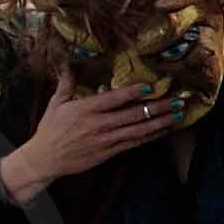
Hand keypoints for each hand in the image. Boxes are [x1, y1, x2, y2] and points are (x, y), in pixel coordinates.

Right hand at [0, 81, 178, 194]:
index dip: (133, 93)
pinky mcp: (109, 153)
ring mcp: (106, 140)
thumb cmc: (50, 129)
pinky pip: (134, 144)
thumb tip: (69, 63)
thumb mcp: (56, 103)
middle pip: (133, 115)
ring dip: (161, 122)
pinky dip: (150, 136)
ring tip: (178, 115)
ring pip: (138, 131)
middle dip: (158, 107)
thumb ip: (67, 83)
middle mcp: (99, 125)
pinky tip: (163, 130)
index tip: (150, 86)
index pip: (114, 99)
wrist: (45, 159)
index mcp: (86, 109)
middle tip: (178, 100)